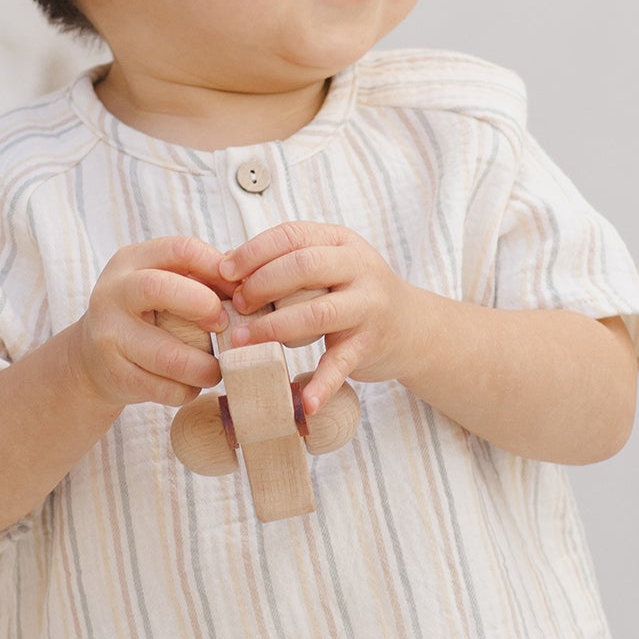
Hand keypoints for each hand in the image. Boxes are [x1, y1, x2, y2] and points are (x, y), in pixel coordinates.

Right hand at [72, 237, 233, 410]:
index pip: (181, 250)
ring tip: (217, 369)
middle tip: (224, 326)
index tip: (238, 292)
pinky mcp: (114, 374)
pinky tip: (191, 385)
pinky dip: (187, 390)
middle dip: (204, 307)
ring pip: (168, 354)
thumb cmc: (144, 318)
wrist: (91, 360)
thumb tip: (251, 285)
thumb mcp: (162, 287)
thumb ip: (199, 279)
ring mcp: (109, 335)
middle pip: (160, 289)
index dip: (218, 269)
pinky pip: (163, 388)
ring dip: (204, 366)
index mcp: (130, 261)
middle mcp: (112, 293)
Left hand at [223, 221, 424, 419]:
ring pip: (317, 312)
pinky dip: (322, 384)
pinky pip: (341, 364)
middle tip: (236, 307)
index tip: (225, 271)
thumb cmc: (354, 295)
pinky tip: (304, 403)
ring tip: (243, 343)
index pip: (292, 236)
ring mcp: (369, 306)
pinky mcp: (371, 344)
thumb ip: (287, 262)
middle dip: (262, 285)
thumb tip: (226, 265)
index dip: (254, 251)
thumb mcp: (329, 266)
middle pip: (303, 267)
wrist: (414, 328)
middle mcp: (359, 267)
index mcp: (340, 242)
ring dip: (274, 328)